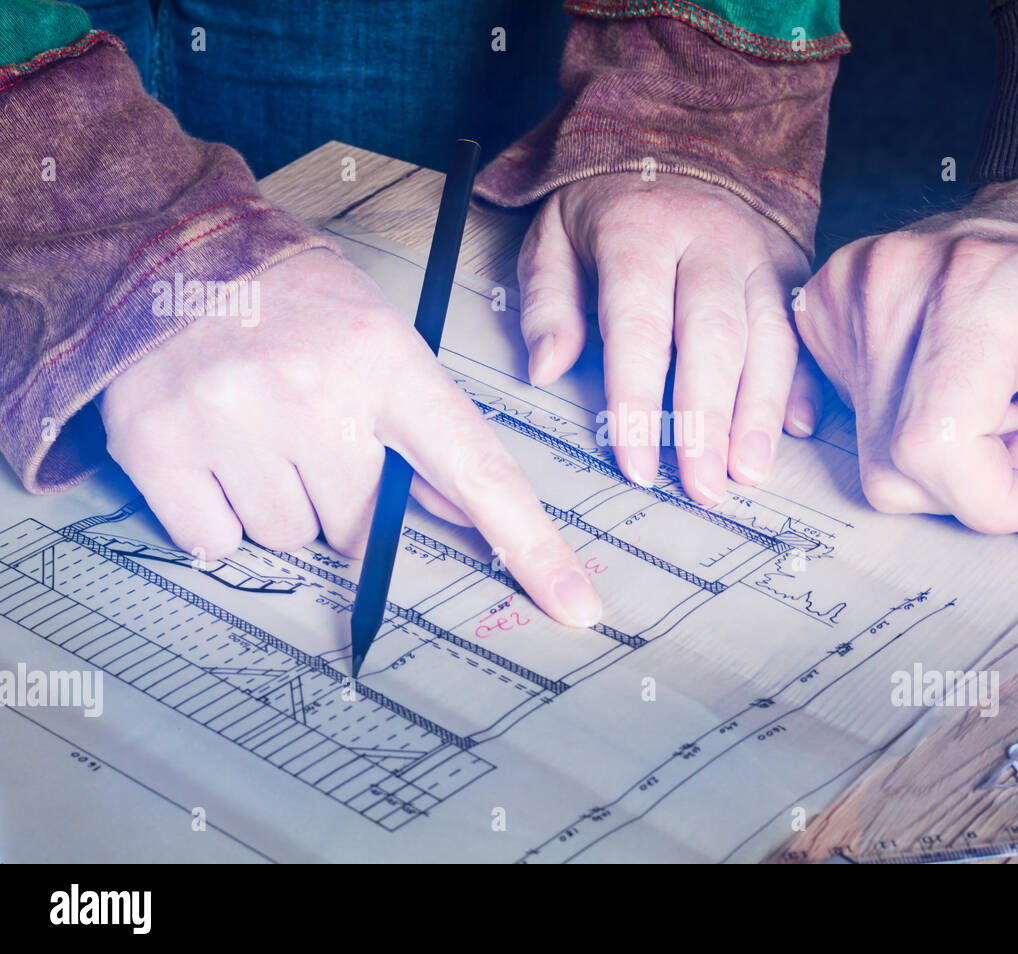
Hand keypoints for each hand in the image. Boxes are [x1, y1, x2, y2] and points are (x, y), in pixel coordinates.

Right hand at [98, 248, 602, 626]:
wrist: (168, 247)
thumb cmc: (292, 300)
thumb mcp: (379, 340)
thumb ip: (423, 428)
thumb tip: (464, 515)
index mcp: (387, 362)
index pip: (479, 472)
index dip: (531, 547)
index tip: (575, 606)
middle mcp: (315, 393)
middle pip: (366, 530)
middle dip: (346, 499)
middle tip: (312, 432)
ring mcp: (233, 420)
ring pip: (291, 538)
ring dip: (280, 504)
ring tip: (258, 430)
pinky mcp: (158, 446)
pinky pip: (215, 544)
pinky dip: (215, 517)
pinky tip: (212, 451)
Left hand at [516, 172, 821, 503]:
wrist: (679, 141)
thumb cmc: (607, 208)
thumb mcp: (552, 237)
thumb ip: (547, 303)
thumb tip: (545, 370)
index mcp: (641, 231)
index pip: (640, 325)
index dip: (638, 401)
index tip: (636, 464)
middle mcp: (708, 242)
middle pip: (714, 338)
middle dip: (709, 421)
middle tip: (704, 487)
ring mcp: (756, 256)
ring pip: (768, 339)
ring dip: (759, 413)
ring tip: (747, 474)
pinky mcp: (789, 270)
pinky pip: (800, 332)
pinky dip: (800, 383)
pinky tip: (792, 429)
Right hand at [795, 177, 1017, 569]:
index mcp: (977, 284)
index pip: (934, 449)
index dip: (999, 497)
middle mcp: (890, 279)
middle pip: (898, 467)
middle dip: (978, 478)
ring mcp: (846, 292)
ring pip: (874, 457)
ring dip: (947, 458)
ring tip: (997, 403)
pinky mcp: (822, 309)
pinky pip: (852, 424)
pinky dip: (908, 431)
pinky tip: (948, 393)